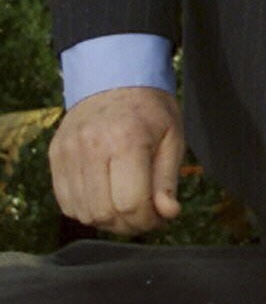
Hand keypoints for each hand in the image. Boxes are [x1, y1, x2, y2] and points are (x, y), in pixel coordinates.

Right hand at [50, 86, 185, 235]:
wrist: (113, 79)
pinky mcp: (55, 157)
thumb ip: (168, 179)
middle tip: (147, 217)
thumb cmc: (149, 109)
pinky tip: (107, 199)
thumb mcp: (173, 136)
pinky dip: (88, 210)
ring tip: (128, 209)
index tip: (162, 217)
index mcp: (126, 140)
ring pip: (84, 212)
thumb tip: (168, 213)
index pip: (131, 202)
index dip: (148, 220)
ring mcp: (68, 153)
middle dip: (130, 224)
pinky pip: (66, 203)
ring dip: (109, 221)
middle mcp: (91, 147)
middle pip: (105, 212)